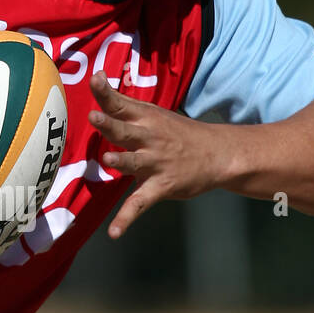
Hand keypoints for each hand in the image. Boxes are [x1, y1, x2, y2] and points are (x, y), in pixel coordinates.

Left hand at [87, 71, 227, 236]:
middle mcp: (150, 139)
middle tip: (94, 116)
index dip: (106, 93)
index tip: (94, 80)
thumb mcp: (153, 113)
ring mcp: (156, 163)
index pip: (121, 104)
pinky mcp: (161, 186)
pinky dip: (126, 219)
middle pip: (126, 131)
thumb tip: (96, 78)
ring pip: (135, 163)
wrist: (219, 154)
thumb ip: (122, 102)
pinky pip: (140, 204)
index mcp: (146, 119)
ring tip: (108, 161)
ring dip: (122, 162)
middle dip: (110, 124)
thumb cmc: (177, 133)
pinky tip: (114, 233)